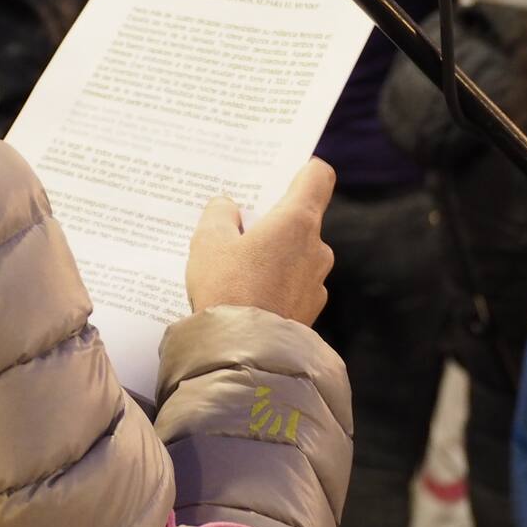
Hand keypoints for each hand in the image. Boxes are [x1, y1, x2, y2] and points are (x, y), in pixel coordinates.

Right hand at [186, 159, 335, 325]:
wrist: (243, 356)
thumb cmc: (226, 289)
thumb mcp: (208, 241)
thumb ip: (219, 213)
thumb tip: (228, 207)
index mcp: (297, 220)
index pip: (317, 176)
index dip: (302, 169)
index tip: (282, 175)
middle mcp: (317, 247)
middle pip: (301, 218)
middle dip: (273, 221)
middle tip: (239, 228)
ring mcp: (317, 281)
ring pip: (296, 254)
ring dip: (274, 255)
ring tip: (236, 267)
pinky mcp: (310, 310)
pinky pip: (293, 284)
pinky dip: (275, 284)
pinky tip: (246, 294)